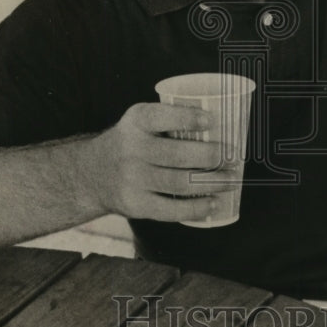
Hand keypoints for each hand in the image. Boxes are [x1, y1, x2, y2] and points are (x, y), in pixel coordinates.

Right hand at [89, 102, 240, 223]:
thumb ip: (170, 121)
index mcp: (136, 121)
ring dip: (212, 183)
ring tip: (231, 180)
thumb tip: (222, 127)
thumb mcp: (140, 122)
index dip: (188, 118)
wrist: (92, 173)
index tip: (212, 120)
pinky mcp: (136, 204)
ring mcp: (132, 179)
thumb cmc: (131, 143)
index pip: (162, 117)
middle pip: (178, 154)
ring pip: (180, 183)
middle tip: (233, 156)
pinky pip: (171, 209)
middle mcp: (131, 149)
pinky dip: (196, 208)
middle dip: (212, 156)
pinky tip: (213, 203)